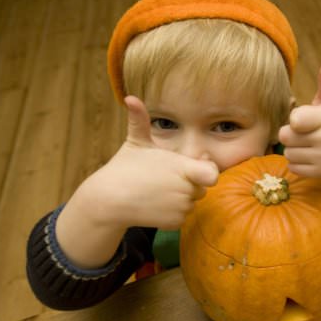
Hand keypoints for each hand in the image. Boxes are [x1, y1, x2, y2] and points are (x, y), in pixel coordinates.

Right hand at [84, 96, 218, 229]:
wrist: (108, 200)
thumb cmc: (123, 168)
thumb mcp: (134, 143)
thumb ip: (139, 121)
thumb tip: (130, 97)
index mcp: (183, 168)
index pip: (212, 173)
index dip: (207, 170)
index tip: (194, 166)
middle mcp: (186, 189)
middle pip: (201, 187)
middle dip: (189, 182)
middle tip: (165, 178)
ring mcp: (181, 208)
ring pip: (191, 202)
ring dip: (180, 198)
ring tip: (157, 190)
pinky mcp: (174, 223)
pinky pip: (182, 216)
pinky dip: (172, 212)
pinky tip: (155, 204)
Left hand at [279, 60, 320, 176]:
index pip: (294, 120)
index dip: (295, 119)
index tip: (305, 119)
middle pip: (285, 136)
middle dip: (291, 133)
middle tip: (305, 131)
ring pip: (288, 153)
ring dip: (293, 148)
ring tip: (307, 143)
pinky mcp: (319, 173)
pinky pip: (293, 166)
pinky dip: (297, 162)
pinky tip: (309, 155)